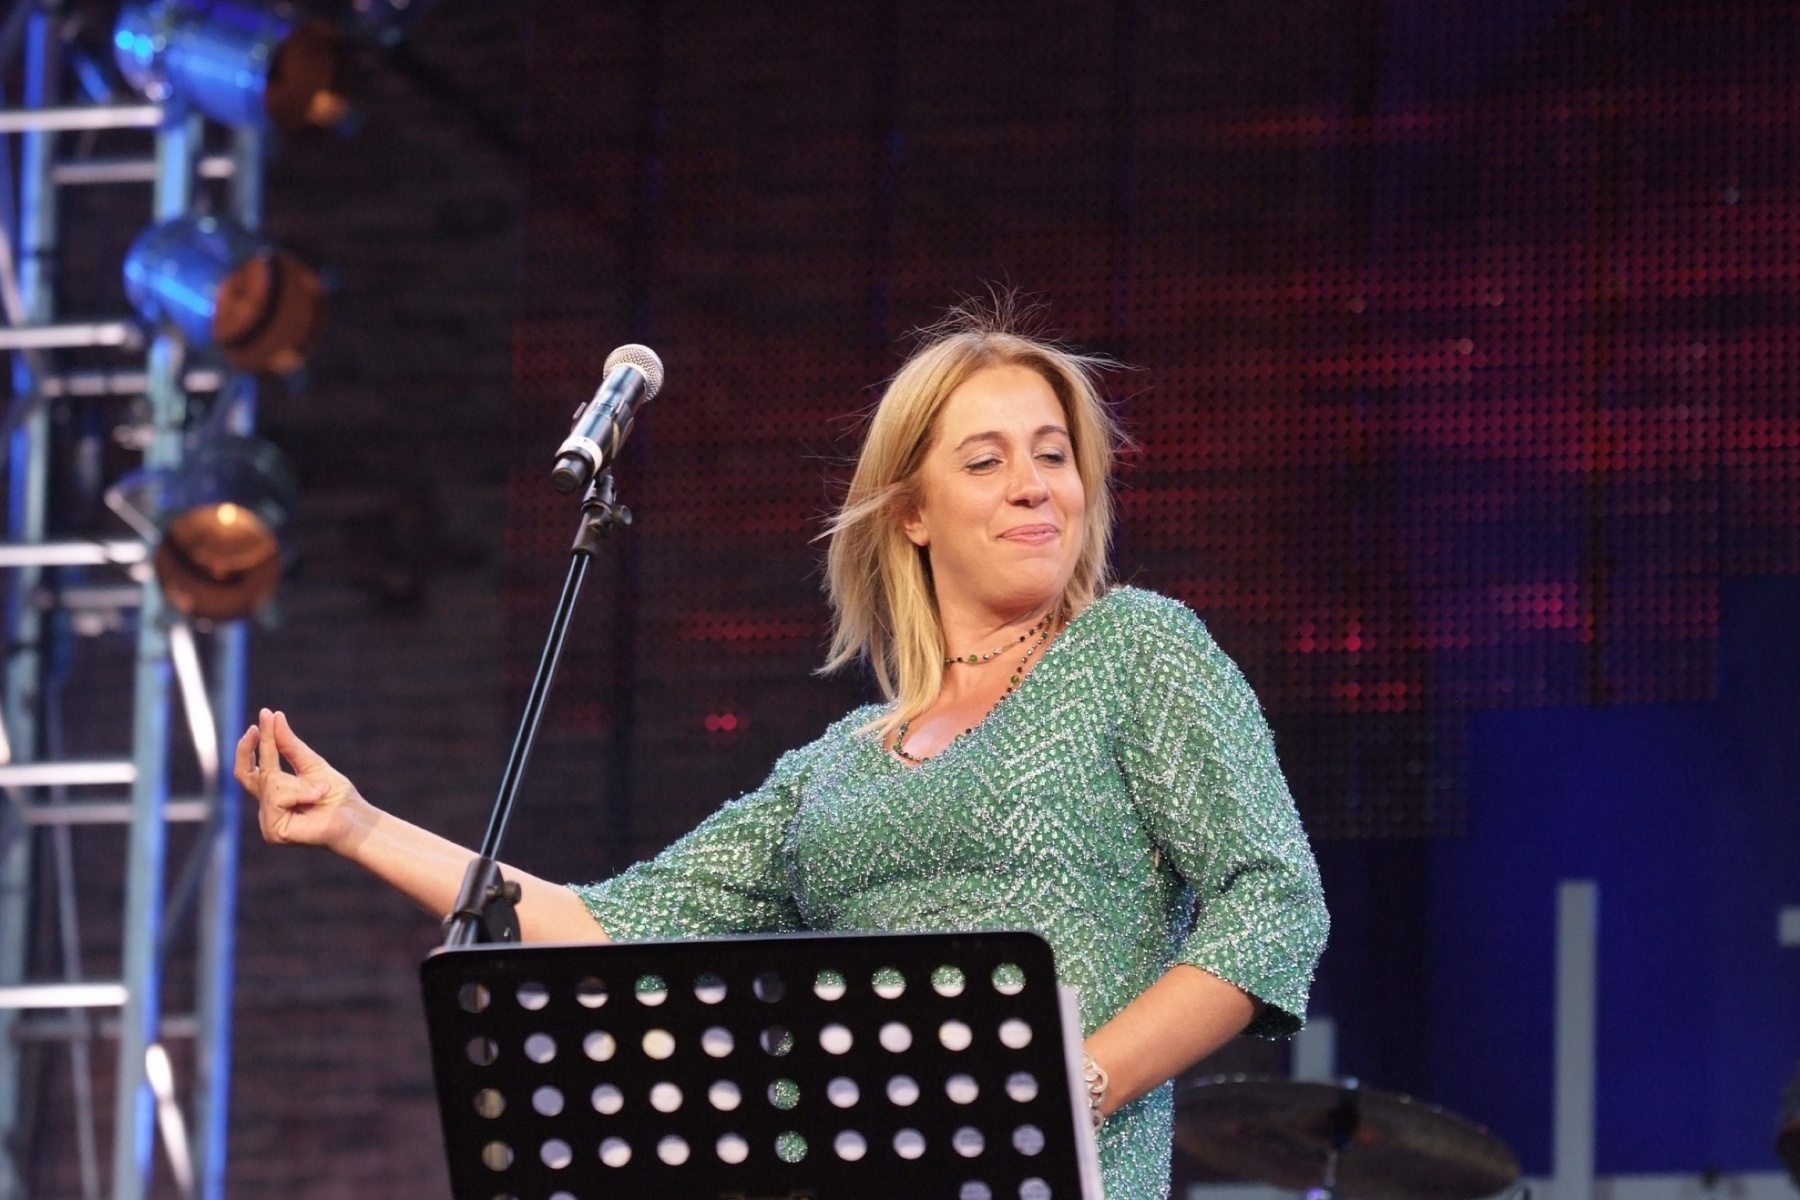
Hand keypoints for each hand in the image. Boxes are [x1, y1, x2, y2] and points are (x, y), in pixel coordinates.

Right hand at [234, 708, 368, 852]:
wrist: (355, 819)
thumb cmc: (337, 796)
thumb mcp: (313, 765)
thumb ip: (291, 746)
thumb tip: (275, 717)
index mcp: (275, 791)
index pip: (258, 765)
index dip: (258, 742)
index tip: (265, 715)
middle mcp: (267, 805)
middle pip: (245, 774)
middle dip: (250, 749)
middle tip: (257, 728)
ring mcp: (268, 820)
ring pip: (269, 785)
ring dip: (297, 783)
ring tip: (321, 790)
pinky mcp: (273, 832)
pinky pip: (276, 799)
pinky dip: (299, 793)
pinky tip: (317, 797)